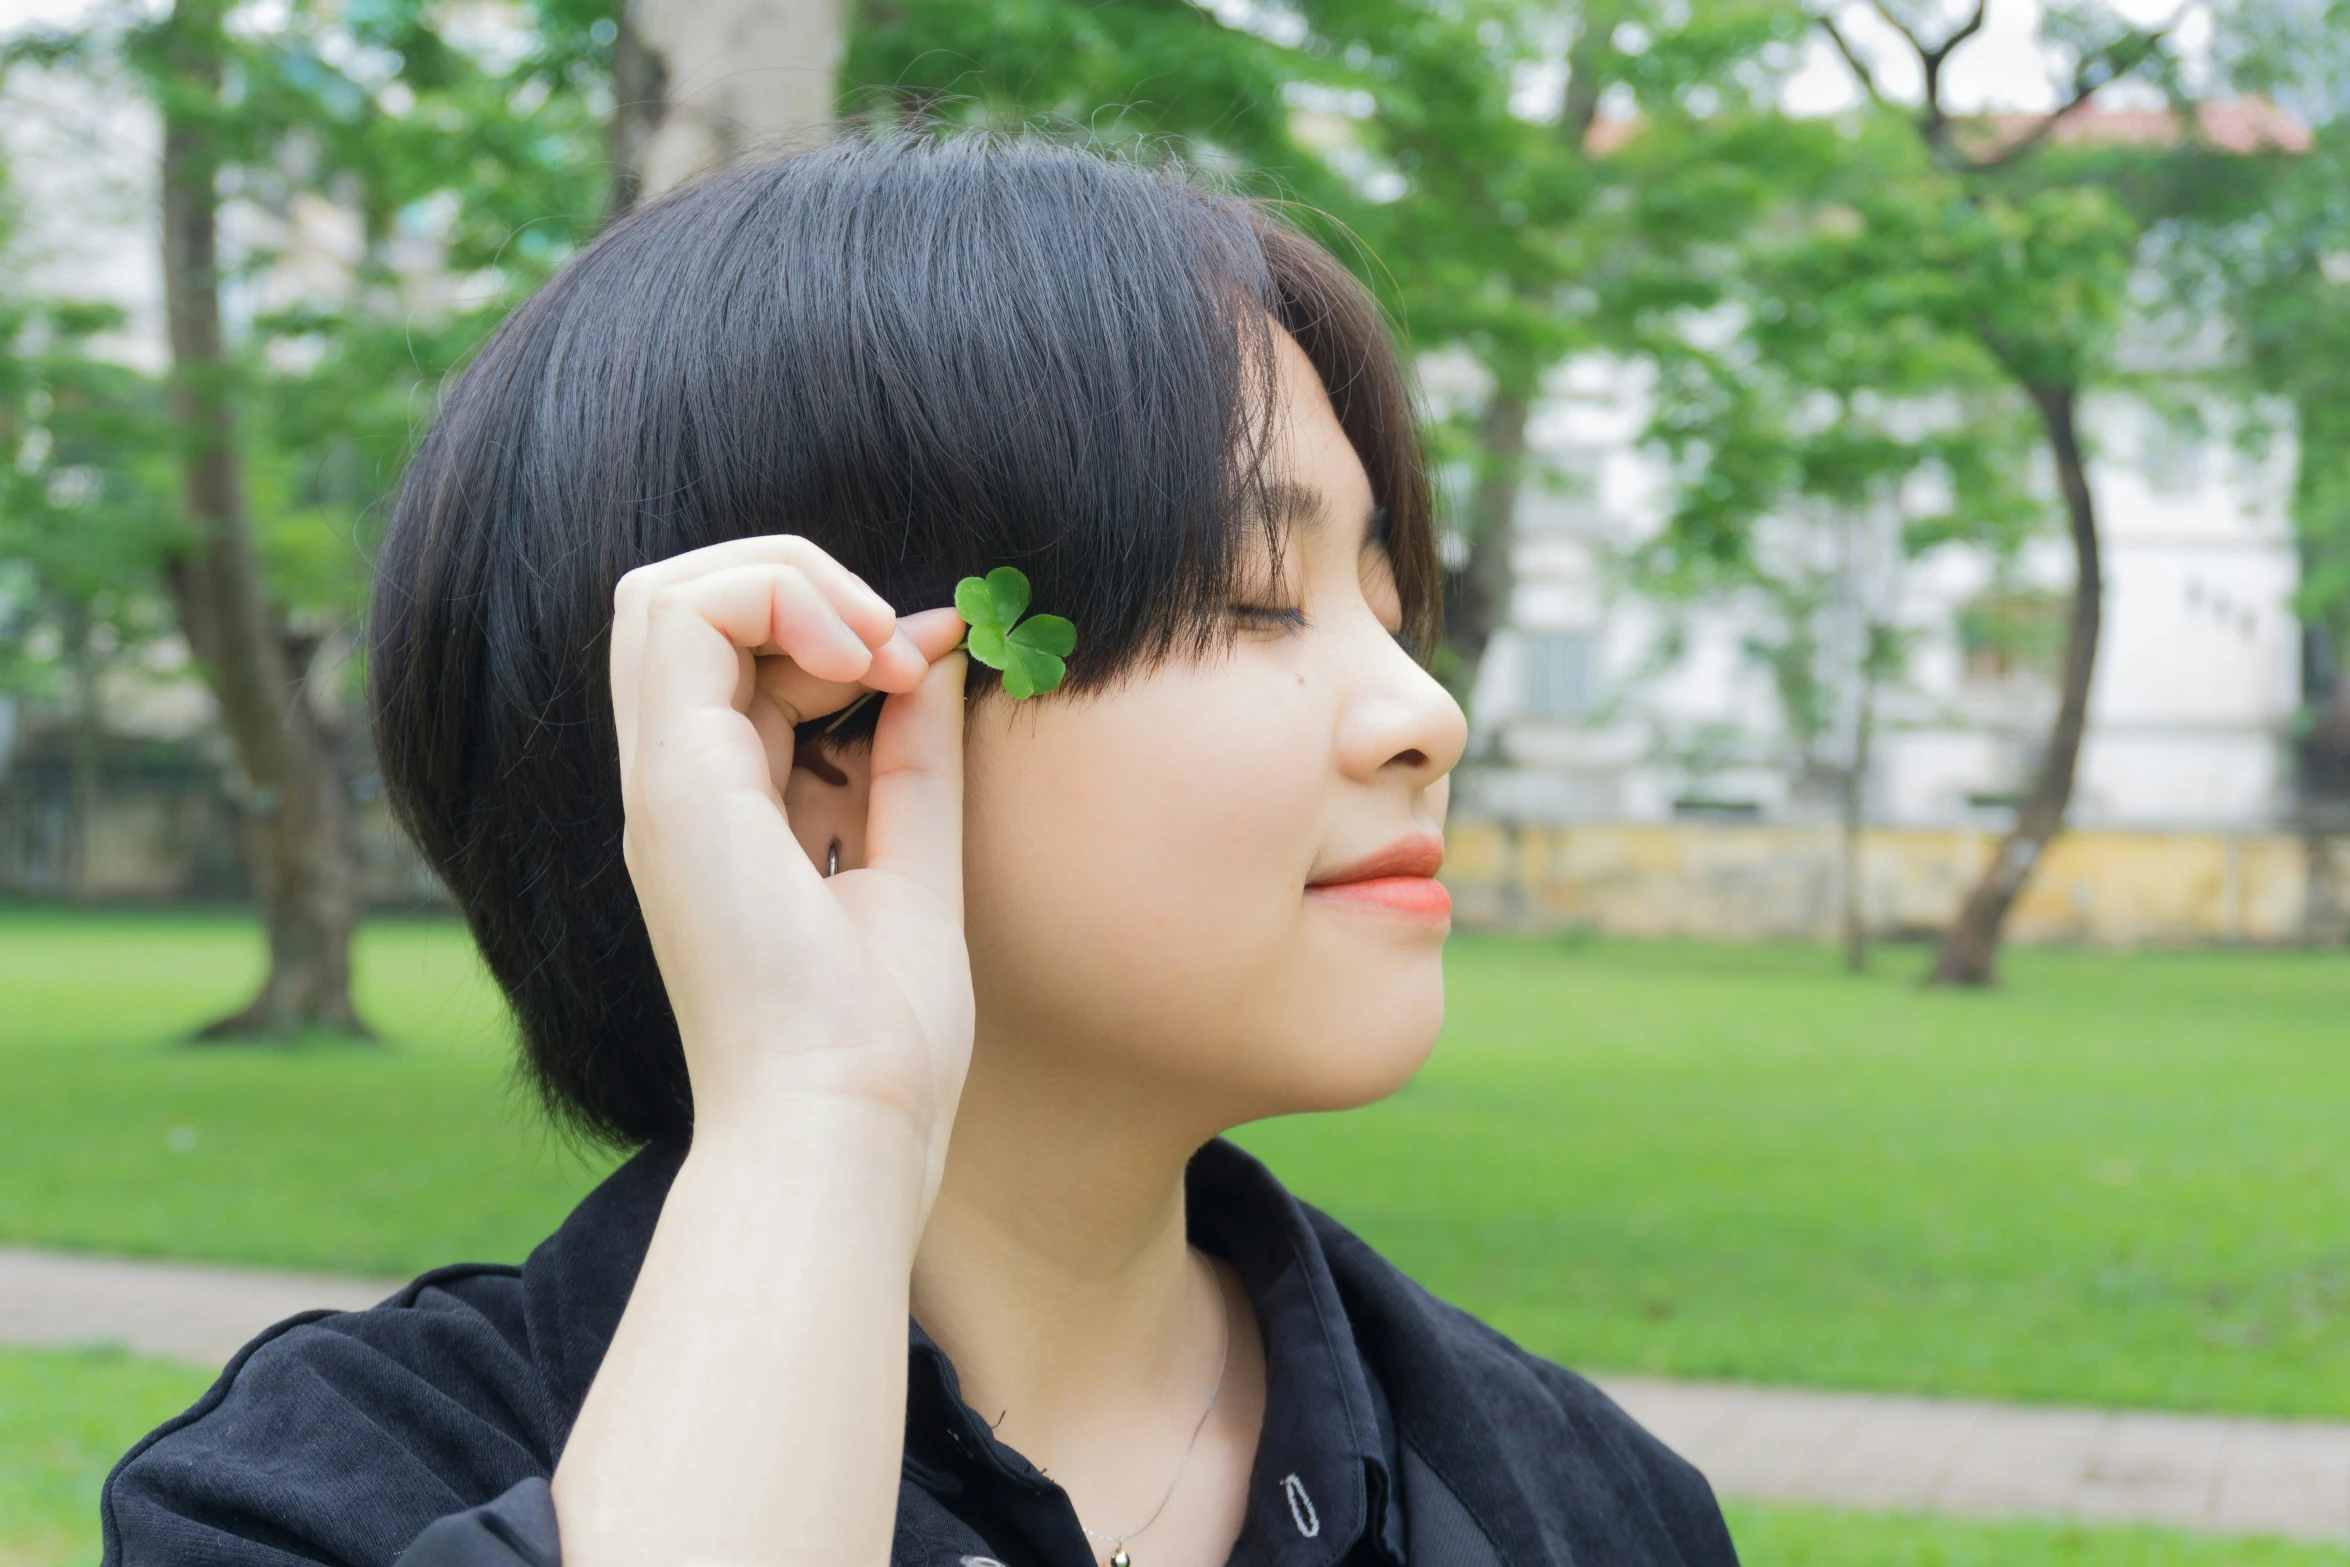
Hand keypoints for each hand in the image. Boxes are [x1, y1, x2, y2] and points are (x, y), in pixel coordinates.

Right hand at [609, 536, 972, 1187]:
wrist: (845, 1125)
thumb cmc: (882, 1038)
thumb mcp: (914, 863)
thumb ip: (914, 760)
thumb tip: (937, 657)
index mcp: (725, 815)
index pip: (737, 661)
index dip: (832, 627)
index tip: (926, 666)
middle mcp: (679, 791)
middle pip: (685, 609)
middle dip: (798, 586)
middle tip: (896, 647)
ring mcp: (666, 785)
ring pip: (665, 595)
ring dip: (786, 583)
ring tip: (876, 648)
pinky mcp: (674, 785)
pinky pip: (677, 619)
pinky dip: (776, 600)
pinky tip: (862, 661)